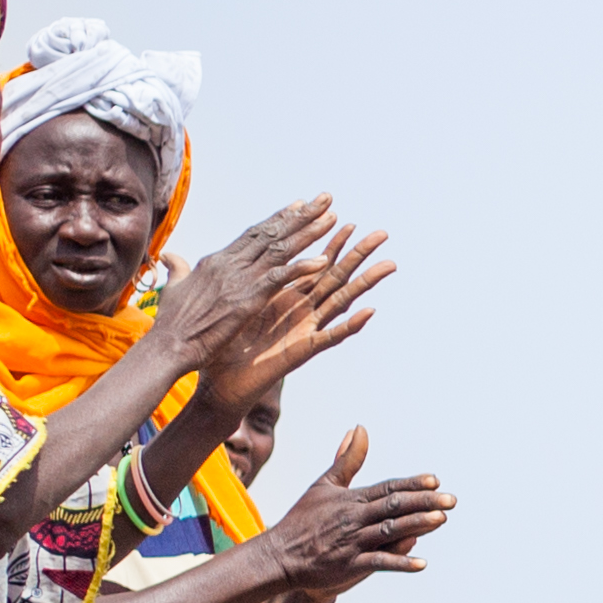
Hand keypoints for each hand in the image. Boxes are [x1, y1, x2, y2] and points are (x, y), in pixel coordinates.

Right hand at [140, 195, 331, 376]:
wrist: (167, 347)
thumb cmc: (171, 325)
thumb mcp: (175, 289)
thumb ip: (178, 269)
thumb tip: (171, 255)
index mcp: (216, 262)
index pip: (253, 234)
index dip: (278, 219)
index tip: (299, 205)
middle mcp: (228, 264)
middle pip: (271, 233)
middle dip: (300, 215)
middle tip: (325, 199)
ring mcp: (238, 280)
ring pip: (279, 248)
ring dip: (308, 232)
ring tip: (332, 218)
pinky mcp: (246, 299)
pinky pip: (279, 277)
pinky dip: (302, 267)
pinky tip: (323, 261)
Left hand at [189, 218, 396, 424]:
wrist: (218, 384)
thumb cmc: (222, 347)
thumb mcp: (225, 303)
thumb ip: (230, 280)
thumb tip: (214, 255)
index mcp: (286, 297)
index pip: (313, 265)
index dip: (328, 242)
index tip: (341, 218)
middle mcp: (302, 311)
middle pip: (336, 277)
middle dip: (358, 254)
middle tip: (381, 233)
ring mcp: (306, 330)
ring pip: (342, 301)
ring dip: (366, 283)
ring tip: (389, 264)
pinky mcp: (304, 351)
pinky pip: (331, 336)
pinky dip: (350, 325)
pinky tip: (369, 311)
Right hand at [256, 426, 451, 595]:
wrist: (279, 555)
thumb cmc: (303, 519)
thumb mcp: (324, 485)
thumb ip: (347, 459)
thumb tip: (358, 429)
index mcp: (351, 499)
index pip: (388, 488)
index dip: (412, 484)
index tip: (435, 480)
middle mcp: (354, 518)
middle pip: (393, 506)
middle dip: (424, 502)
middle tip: (451, 500)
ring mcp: (352, 541)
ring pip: (389, 530)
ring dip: (416, 525)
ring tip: (441, 520)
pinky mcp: (349, 564)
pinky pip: (378, 562)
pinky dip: (400, 562)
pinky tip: (421, 563)